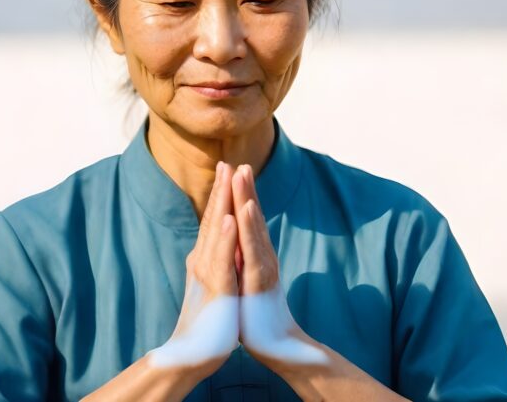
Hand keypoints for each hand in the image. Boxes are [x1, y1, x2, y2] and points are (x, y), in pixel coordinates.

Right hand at [145, 161, 239, 377]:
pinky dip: (225, 235)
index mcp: (205, 259)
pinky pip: (221, 258)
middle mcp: (202, 261)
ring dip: (222, 201)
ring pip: (216, 231)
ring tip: (229, 176)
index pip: (214, 221)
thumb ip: (216, 265)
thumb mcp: (214, 286)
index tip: (229, 169)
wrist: (193, 355)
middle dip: (221, 189)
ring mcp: (207, 273)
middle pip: (213, 218)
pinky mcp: (216, 289)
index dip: (221, 195)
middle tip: (226, 161)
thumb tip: (220, 250)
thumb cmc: (206, 323)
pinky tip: (229, 217)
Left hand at [231, 164, 327, 369]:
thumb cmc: (258, 316)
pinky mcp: (260, 281)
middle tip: (239, 161)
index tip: (230, 170)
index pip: (246, 221)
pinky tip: (245, 209)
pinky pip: (252, 249)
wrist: (276, 346)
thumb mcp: (246, 283)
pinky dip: (249, 227)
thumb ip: (243, 262)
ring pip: (253, 227)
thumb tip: (235, 247)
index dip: (239, 195)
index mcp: (255, 256)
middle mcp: (262, 257)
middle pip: (251, 217)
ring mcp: (263, 267)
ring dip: (248, 198)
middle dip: (244, 188)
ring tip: (243, 174)